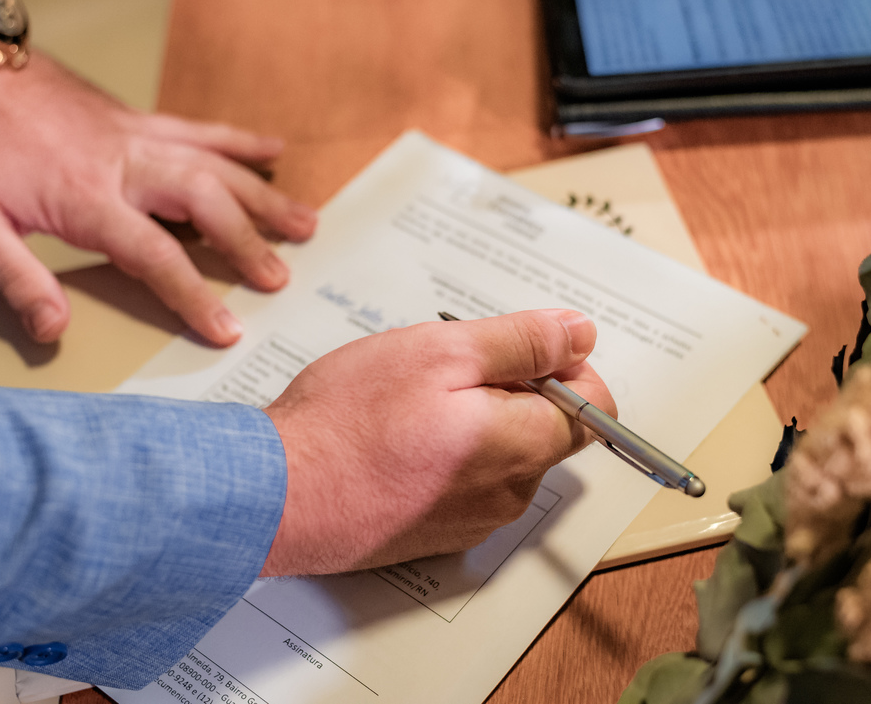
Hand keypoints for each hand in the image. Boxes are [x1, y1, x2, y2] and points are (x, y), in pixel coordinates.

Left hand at [0, 51, 316, 344]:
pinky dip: (239, 139)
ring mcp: (134, 134)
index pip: (154, 255)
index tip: (228, 330)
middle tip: (281, 278)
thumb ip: (14, 276)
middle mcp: (122, 163)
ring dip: (264, 195)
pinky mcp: (133, 117)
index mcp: (84, 197)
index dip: (194, 296)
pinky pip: (197, 128)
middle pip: (204, 203)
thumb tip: (53, 330)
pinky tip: (273, 148)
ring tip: (307, 223)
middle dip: (248, 243)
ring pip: (215, 163)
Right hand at [261, 309, 614, 575]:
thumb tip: (580, 334)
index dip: (562, 365)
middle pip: (544, 429)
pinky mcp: (434, 536)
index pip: (595, 406)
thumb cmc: (348, 421)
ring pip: (499, 454)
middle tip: (441, 371)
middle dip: (507, 390)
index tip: (511, 349)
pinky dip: (442, 455)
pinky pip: (462, 483)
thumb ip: (522, 342)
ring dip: (471, 420)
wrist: (276, 494)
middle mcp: (509, 495)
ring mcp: (471, 522)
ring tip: (408, 406)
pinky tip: (394, 439)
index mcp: (523, 446)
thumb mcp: (441, 351)